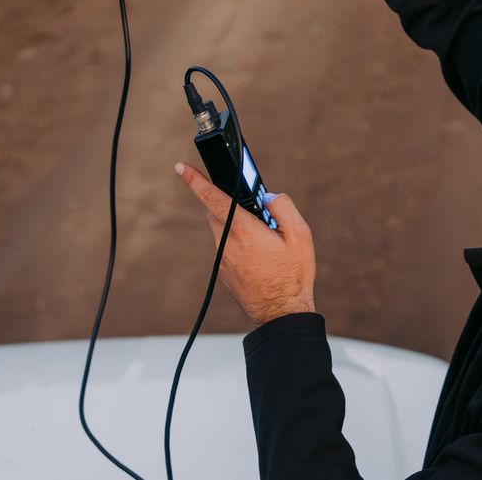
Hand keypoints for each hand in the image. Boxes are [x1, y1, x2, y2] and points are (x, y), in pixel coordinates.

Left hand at [175, 161, 316, 327]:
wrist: (280, 314)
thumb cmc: (292, 276)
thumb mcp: (300, 235)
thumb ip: (283, 207)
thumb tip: (268, 196)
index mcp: (243, 230)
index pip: (212, 198)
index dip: (195, 180)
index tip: (181, 168)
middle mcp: (227, 243)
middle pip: (217, 212)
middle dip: (231, 206)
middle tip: (258, 216)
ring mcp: (222, 260)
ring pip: (221, 230)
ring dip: (236, 226)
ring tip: (264, 241)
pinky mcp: (223, 272)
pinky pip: (225, 247)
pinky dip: (237, 244)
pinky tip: (259, 257)